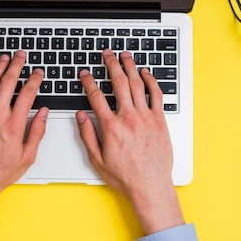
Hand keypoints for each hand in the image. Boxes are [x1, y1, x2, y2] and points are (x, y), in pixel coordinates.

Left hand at [0, 50, 47, 223]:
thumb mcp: (28, 156)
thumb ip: (37, 132)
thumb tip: (44, 113)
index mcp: (14, 125)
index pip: (27, 93)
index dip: (34, 79)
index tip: (37, 73)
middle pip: (8, 82)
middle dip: (16, 65)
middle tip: (20, 56)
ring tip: (3, 58)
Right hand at [76, 49, 184, 233]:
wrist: (149, 186)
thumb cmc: (125, 176)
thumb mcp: (97, 159)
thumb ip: (87, 135)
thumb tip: (81, 116)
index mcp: (110, 127)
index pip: (96, 96)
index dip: (89, 81)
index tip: (86, 74)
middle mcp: (128, 118)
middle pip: (118, 82)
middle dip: (111, 64)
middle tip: (107, 54)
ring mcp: (146, 117)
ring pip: (137, 84)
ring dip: (130, 66)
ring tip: (125, 56)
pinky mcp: (160, 120)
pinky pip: (156, 94)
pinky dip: (151, 81)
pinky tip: (146, 73)